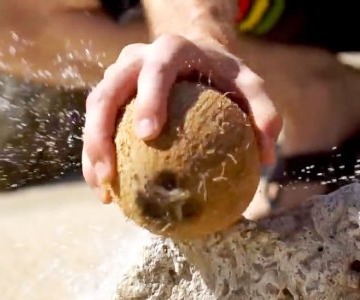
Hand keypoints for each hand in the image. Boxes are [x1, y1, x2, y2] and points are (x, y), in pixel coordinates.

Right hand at [82, 34, 281, 202]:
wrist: (197, 57)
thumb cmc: (226, 76)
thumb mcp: (251, 87)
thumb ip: (265, 115)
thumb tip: (267, 158)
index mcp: (171, 50)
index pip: (155, 69)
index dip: (147, 98)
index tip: (148, 134)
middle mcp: (136, 58)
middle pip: (109, 89)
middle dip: (101, 130)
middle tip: (111, 170)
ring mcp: (118, 74)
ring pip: (94, 108)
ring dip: (92, 148)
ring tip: (103, 187)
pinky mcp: (109, 94)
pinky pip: (96, 125)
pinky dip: (96, 156)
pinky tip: (108, 191)